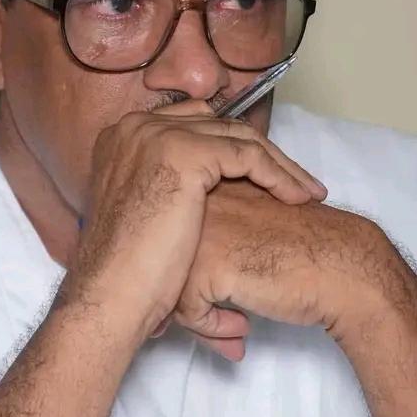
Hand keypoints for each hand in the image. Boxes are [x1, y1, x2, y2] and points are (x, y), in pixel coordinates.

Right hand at [64, 101, 326, 343]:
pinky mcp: (184, 152)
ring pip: (238, 136)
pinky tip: (297, 198)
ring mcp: (159, 135)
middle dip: (260, 152)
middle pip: (218, 124)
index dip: (231, 146)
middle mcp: (138, 126)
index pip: (193, 124)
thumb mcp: (144, 210)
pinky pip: (248, 155)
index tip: (261, 175)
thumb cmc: (126, 266)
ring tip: (305, 192)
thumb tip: (195, 196)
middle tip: (292, 182)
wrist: (111, 292)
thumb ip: (164, 187)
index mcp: (125, 136)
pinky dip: (279, 175)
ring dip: (279, 164)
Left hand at [174, 179, 380, 358]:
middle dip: (183, 296)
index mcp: (212, 188)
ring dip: (196, 317)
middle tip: (207, 321)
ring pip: (169, 282)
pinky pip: (186, 308)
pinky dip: (209, 328)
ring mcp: (202, 231)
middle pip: (167, 256)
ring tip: (229, 330)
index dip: (185, 271)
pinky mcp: (209, 263)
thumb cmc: (308, 251)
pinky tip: (240, 330)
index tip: (205, 298)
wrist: (345, 266)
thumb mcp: (256, 229)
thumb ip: (222, 239)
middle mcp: (200, 203)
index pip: (175, 234)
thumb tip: (195, 276)